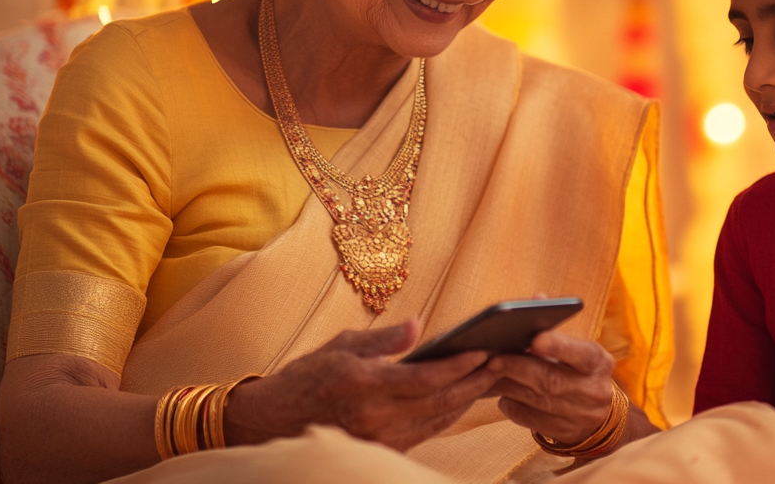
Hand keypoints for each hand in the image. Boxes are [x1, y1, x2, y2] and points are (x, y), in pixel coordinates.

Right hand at [224, 318, 499, 450]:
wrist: (272, 422)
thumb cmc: (305, 377)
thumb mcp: (341, 346)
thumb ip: (384, 339)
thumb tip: (420, 325)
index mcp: (364, 384)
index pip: (426, 377)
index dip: (459, 365)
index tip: (484, 349)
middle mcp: (375, 416)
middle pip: (439, 401)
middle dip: (474, 382)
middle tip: (502, 363)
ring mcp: (380, 437)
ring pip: (437, 420)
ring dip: (466, 400)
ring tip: (490, 378)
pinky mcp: (382, 449)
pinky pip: (424, 433)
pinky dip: (447, 415)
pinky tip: (461, 399)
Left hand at [487, 330, 615, 444]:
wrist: (600, 416)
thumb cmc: (580, 371)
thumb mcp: (578, 349)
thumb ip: (556, 327)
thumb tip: (537, 299)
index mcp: (599, 363)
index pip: (581, 354)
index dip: (558, 346)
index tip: (535, 338)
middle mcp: (593, 391)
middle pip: (551, 380)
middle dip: (519, 367)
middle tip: (493, 358)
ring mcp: (580, 415)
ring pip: (537, 401)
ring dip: (509, 385)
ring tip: (488, 372)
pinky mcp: (564, 433)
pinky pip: (530, 420)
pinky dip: (512, 405)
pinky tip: (502, 393)